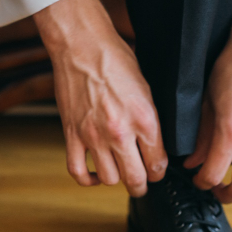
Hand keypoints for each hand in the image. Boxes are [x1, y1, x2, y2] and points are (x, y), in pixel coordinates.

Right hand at [34, 0, 167, 196]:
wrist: (82, 45)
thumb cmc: (116, 59)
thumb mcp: (147, 88)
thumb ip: (151, 119)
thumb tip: (157, 143)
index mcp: (144, 119)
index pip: (158, 164)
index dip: (160, 173)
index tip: (157, 171)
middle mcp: (120, 132)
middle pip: (135, 179)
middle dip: (142, 185)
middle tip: (142, 181)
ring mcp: (93, 136)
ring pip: (109, 179)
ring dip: (116, 179)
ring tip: (119, 171)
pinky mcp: (72, 135)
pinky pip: (78, 171)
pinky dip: (88, 179)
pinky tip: (95, 173)